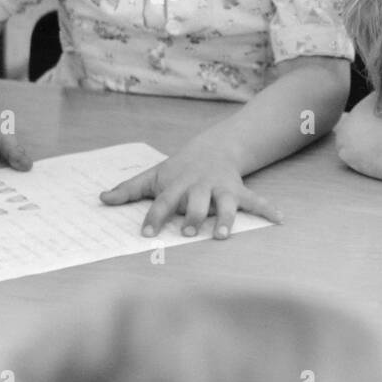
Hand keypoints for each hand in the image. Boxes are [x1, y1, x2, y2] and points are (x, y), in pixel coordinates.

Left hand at [100, 135, 281, 238]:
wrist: (214, 147)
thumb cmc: (179, 168)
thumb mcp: (154, 175)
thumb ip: (129, 189)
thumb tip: (101, 199)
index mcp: (177, 185)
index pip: (163, 202)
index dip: (154, 217)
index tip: (147, 234)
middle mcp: (199, 187)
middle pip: (196, 203)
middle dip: (193, 216)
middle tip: (187, 231)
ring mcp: (220, 189)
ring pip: (225, 204)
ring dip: (225, 219)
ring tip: (223, 235)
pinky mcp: (239, 190)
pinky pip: (255, 200)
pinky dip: (269, 209)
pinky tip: (280, 219)